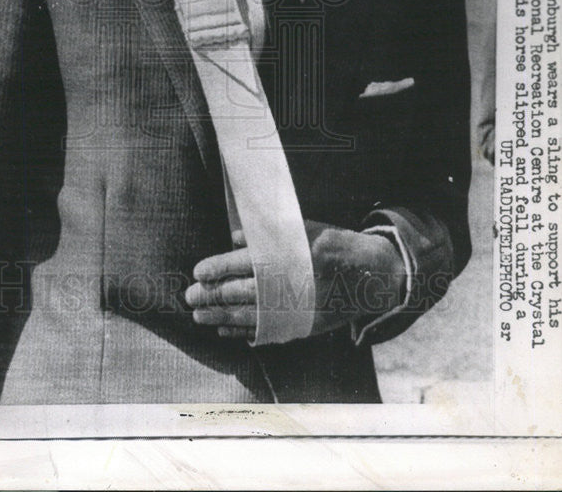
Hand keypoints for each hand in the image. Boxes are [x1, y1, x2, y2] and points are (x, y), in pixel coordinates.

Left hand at [185, 223, 406, 341]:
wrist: (372, 275)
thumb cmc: (334, 245)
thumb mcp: (304, 229)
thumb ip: (267, 235)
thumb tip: (233, 238)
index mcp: (288, 255)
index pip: (242, 263)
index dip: (217, 268)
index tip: (197, 271)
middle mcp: (289, 283)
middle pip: (240, 291)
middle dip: (211, 295)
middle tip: (189, 297)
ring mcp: (295, 308)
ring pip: (249, 315)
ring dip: (220, 316)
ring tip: (200, 316)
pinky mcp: (301, 325)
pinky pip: (266, 332)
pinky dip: (242, 331)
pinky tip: (225, 329)